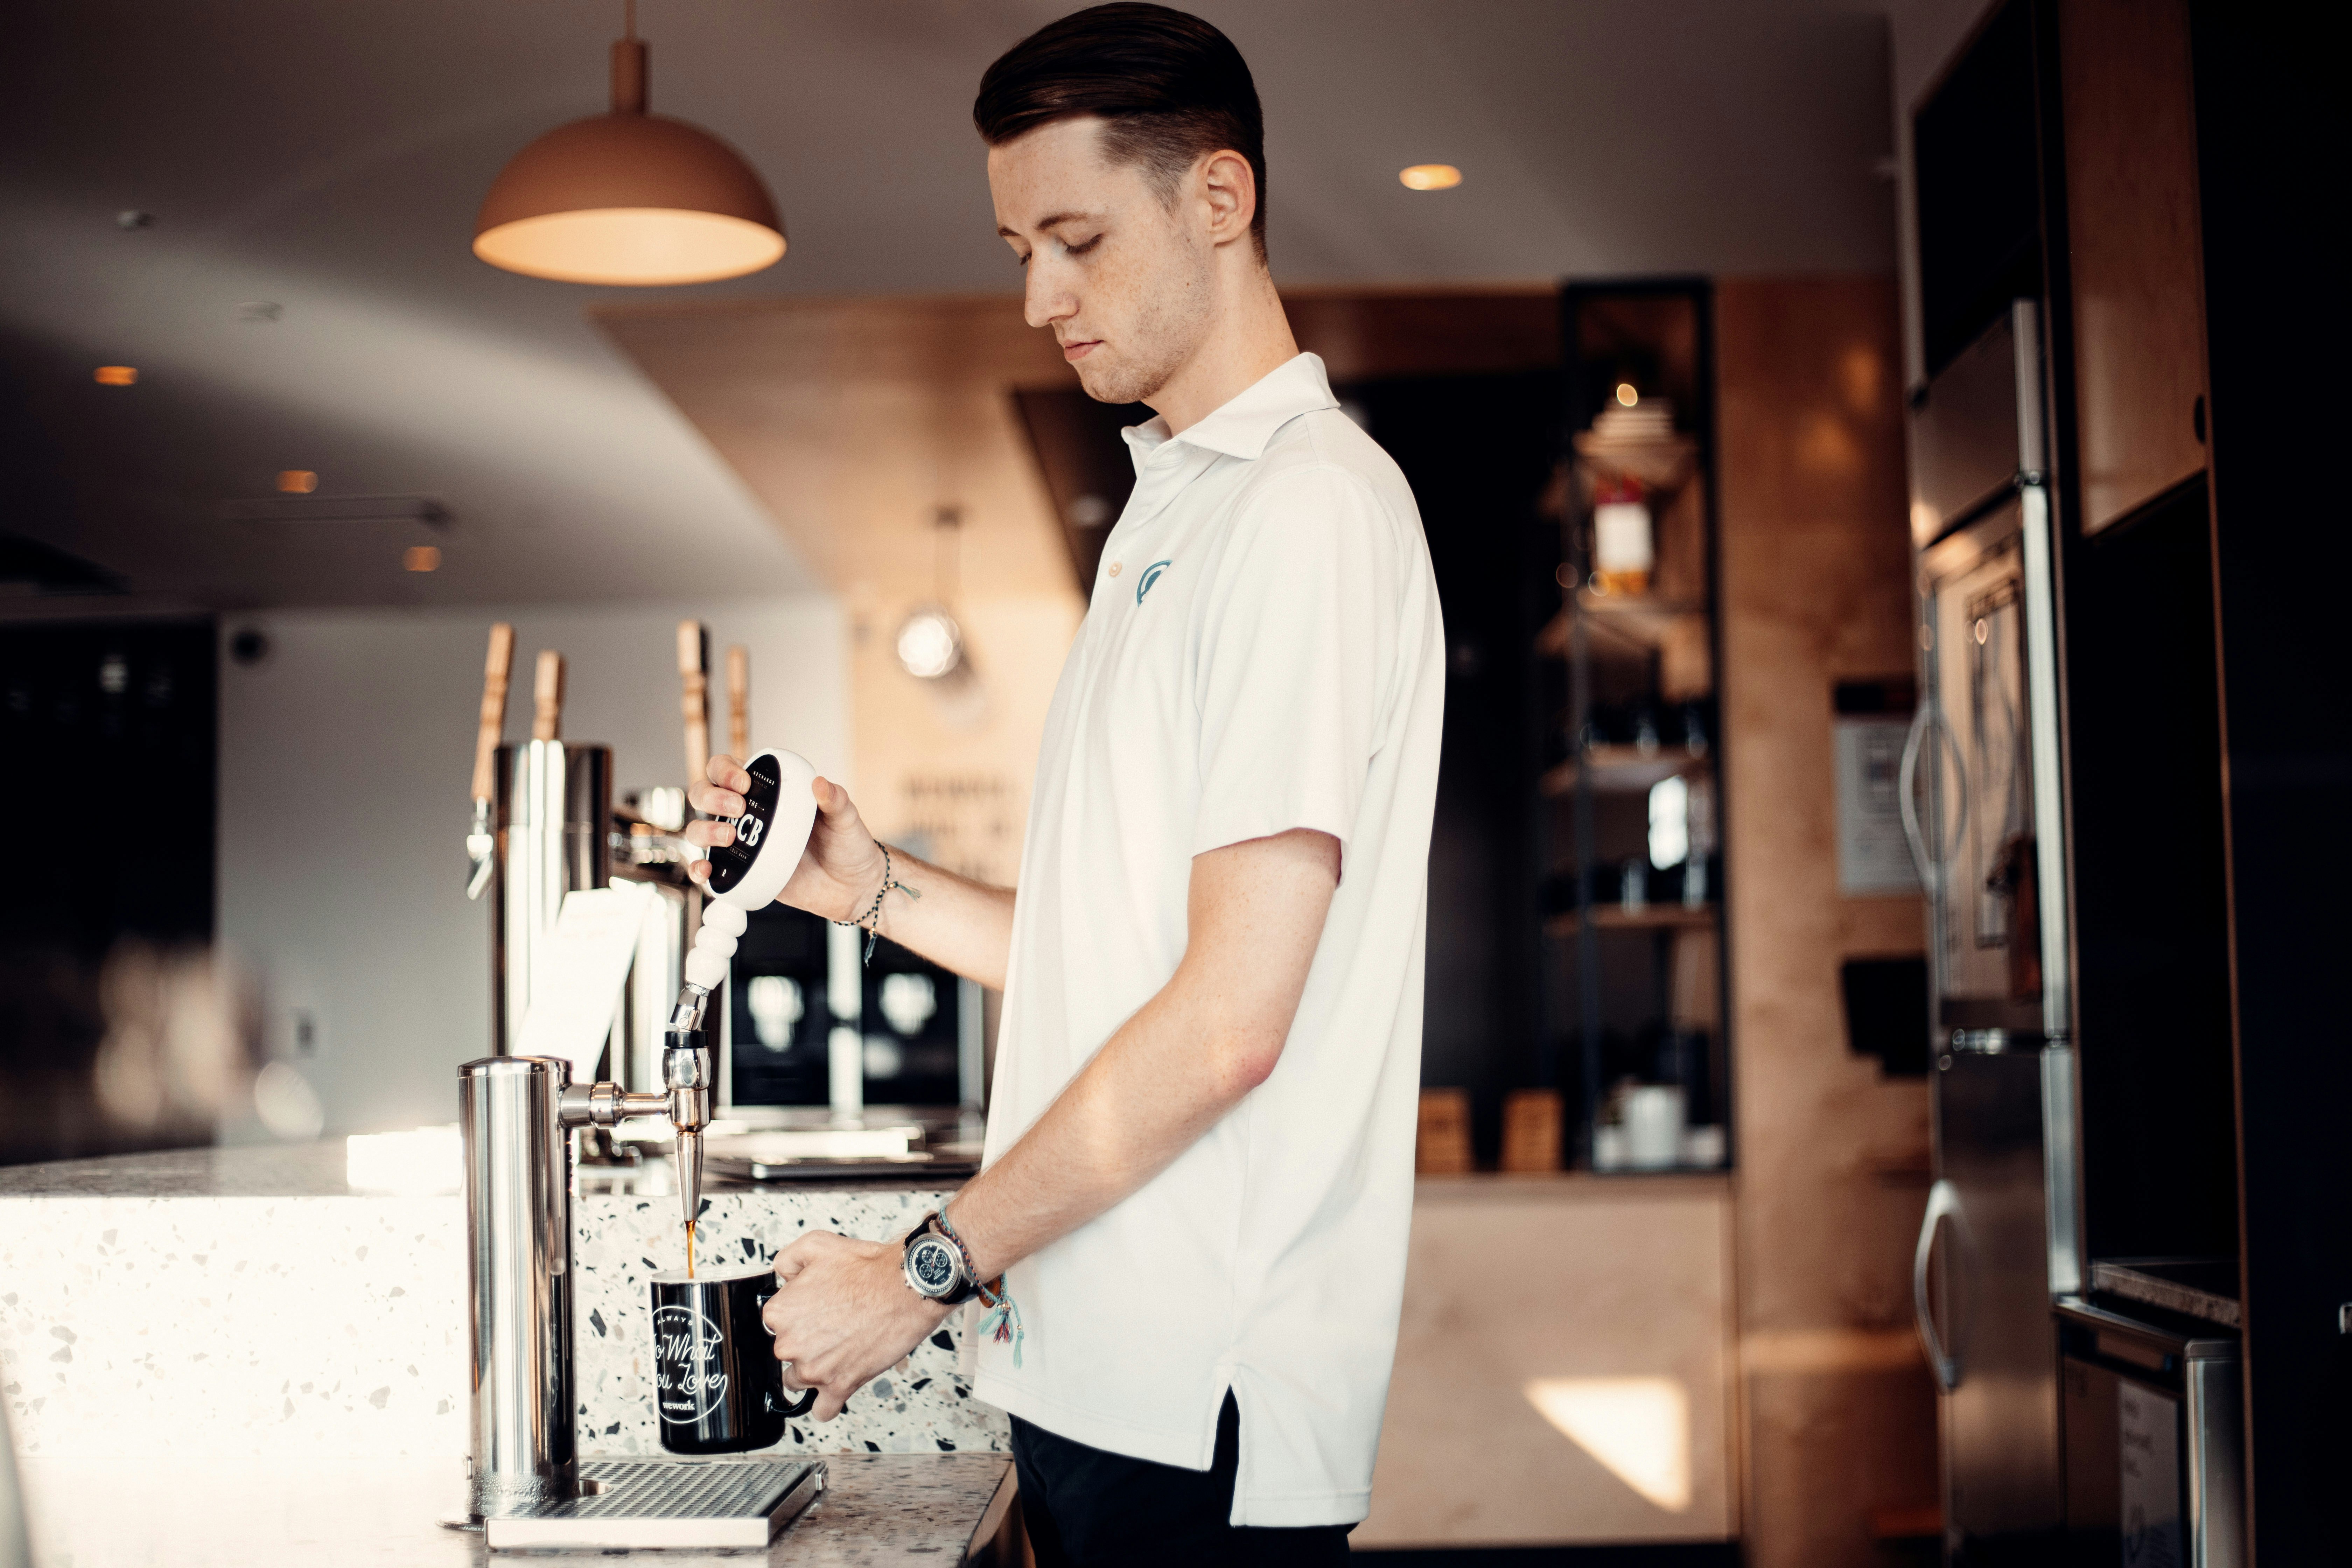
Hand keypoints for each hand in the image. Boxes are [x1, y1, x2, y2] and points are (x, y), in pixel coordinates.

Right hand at [684, 754, 886, 923]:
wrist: (853, 887)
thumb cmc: (847, 845)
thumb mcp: (846, 819)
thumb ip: (836, 800)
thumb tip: (821, 783)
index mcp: (768, 792)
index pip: (729, 769)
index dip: (726, 770)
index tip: (744, 783)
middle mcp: (748, 815)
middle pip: (704, 794)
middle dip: (711, 795)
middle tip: (738, 808)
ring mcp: (741, 845)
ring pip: (700, 830)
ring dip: (705, 830)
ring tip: (729, 836)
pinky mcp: (742, 874)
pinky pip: (709, 870)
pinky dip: (698, 869)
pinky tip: (705, 871)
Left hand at [760, 1231, 949, 1421]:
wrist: (906, 1287)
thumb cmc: (868, 1269)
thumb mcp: (816, 1244)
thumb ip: (786, 1261)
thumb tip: (783, 1279)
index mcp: (780, 1312)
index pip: (775, 1321)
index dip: (797, 1313)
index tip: (815, 1309)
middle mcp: (790, 1344)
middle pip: (786, 1351)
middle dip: (806, 1340)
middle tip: (834, 1324)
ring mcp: (814, 1369)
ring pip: (799, 1379)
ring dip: (815, 1368)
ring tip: (839, 1349)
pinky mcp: (840, 1387)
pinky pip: (822, 1410)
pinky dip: (828, 1402)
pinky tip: (837, 1386)